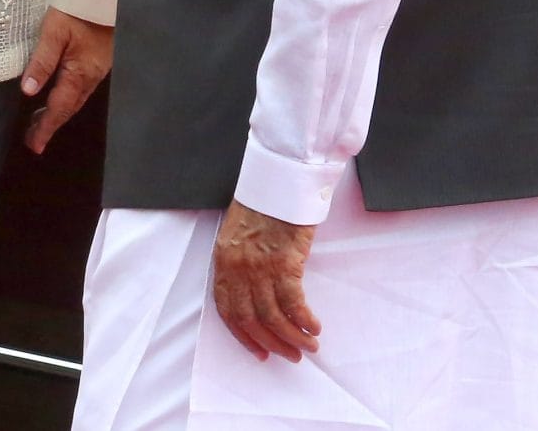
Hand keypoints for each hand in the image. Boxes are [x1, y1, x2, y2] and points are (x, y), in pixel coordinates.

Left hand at [19, 8, 111, 152]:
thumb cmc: (76, 11)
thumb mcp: (54, 33)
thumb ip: (41, 62)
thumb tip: (27, 91)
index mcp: (80, 74)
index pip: (59, 108)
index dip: (45, 127)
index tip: (34, 145)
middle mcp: (91, 78)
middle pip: (68, 108)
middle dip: (50, 125)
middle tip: (33, 141)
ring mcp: (96, 71)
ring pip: (75, 100)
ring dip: (57, 114)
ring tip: (38, 125)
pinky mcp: (97, 63)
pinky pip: (80, 89)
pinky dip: (66, 100)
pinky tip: (56, 99)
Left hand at [212, 200, 320, 361]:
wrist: (277, 180)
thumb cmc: (262, 204)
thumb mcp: (238, 234)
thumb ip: (240, 263)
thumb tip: (254, 292)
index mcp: (223, 260)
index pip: (226, 309)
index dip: (243, 336)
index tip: (259, 352)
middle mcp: (237, 267)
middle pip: (250, 319)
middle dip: (271, 343)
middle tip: (290, 356)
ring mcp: (259, 266)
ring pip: (272, 316)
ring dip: (292, 338)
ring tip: (308, 346)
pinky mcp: (284, 262)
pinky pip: (293, 303)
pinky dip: (304, 321)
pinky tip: (314, 327)